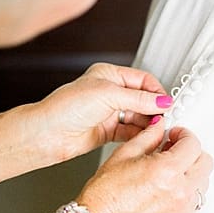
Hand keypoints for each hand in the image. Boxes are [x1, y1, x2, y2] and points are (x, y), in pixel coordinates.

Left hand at [24, 63, 173, 165]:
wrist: (45, 134)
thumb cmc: (65, 108)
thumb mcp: (108, 95)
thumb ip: (139, 99)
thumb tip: (162, 101)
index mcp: (109, 76)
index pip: (143, 80)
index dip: (157, 92)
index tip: (167, 103)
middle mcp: (109, 93)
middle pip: (142, 99)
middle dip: (154, 109)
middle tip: (165, 118)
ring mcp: (108, 113)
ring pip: (138, 117)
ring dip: (148, 123)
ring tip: (158, 129)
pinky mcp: (106, 131)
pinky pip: (130, 132)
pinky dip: (140, 135)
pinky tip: (147, 137)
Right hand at [77, 125, 212, 212]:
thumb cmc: (105, 194)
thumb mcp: (125, 154)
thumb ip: (149, 136)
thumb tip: (161, 126)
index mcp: (167, 170)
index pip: (193, 144)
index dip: (184, 135)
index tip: (176, 136)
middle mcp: (180, 192)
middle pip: (205, 163)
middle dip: (191, 153)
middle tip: (174, 152)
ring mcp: (183, 210)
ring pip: (202, 183)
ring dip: (191, 174)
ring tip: (169, 173)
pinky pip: (194, 202)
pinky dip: (185, 194)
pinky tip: (166, 191)